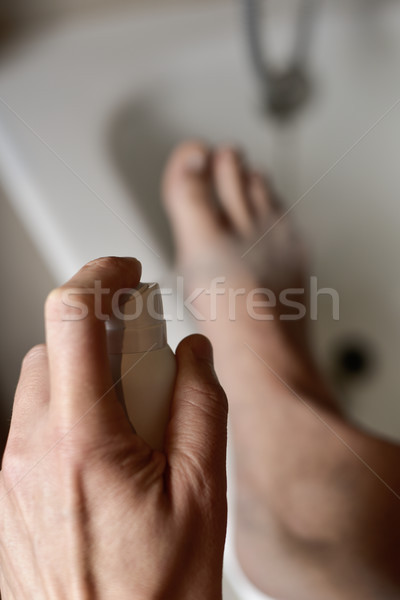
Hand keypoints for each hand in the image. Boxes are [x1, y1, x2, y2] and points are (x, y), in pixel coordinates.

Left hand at [0, 257, 227, 599]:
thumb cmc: (156, 594)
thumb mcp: (203, 493)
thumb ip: (201, 405)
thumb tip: (194, 354)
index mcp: (81, 442)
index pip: (71, 317)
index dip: (100, 276)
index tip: (126, 272)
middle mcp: (31, 451)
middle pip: (55, 348)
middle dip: (102, 335)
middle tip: (145, 356)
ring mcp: (12, 474)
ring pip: (43, 384)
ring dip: (87, 377)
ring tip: (133, 417)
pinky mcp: (9, 493)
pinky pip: (36, 424)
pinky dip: (72, 412)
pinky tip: (110, 454)